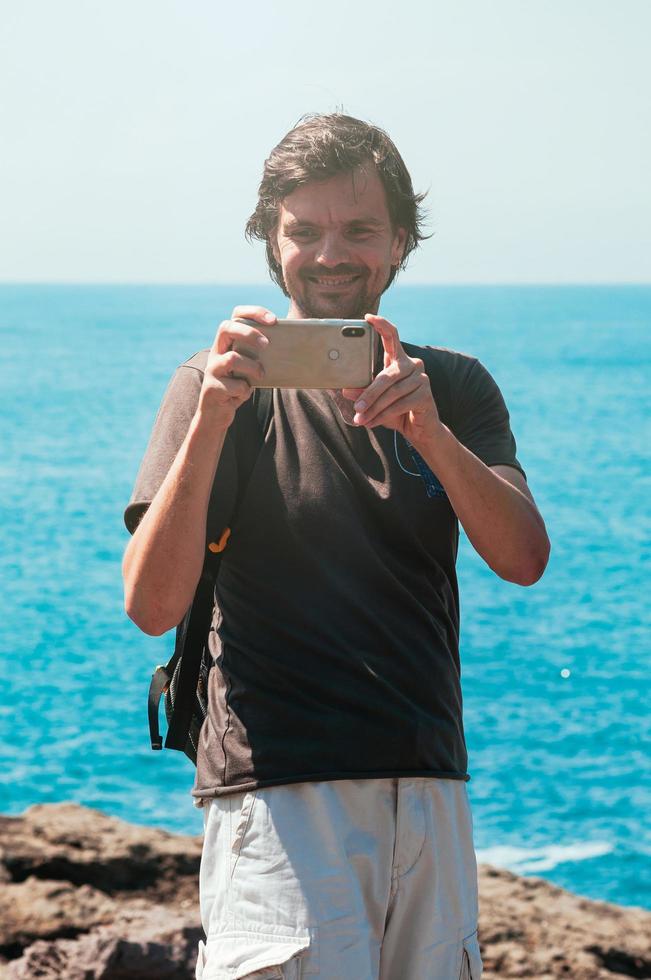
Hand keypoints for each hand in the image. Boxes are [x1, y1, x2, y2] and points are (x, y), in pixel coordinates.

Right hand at [198, 306, 274, 428]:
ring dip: (251, 366)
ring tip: (261, 375)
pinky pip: (233, 386)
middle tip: (267, 345)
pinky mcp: (211, 388)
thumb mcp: (248, 369)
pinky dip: (244, 390)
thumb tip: (290, 350)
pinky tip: (245, 394)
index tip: (273, 320)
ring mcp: (212, 370)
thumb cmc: (237, 387)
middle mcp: (216, 352)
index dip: (254, 312)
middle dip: (249, 333)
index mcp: (226, 343)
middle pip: (226, 328)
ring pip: (231, 358)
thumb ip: (259, 358)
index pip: (236, 316)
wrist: (215, 415)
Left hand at [341, 314, 441, 444]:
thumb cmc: (395, 410)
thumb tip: (345, 390)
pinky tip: (372, 422)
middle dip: (369, 393)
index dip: (381, 325)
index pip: (391, 336)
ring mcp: (421, 378)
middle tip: (356, 407)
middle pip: (387, 375)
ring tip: (361, 419)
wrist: (418, 428)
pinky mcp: (426, 394)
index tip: (367, 317)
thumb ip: (362, 392)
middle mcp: (412, 365)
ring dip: (374, 409)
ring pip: (392, 393)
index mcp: (398, 360)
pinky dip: (384, 415)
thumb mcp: (375, 401)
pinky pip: (400, 404)